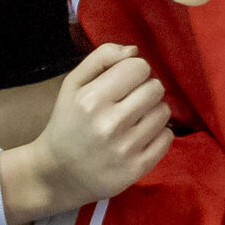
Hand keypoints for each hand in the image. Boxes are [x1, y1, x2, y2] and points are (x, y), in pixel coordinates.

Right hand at [29, 42, 174, 209]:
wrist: (58, 173)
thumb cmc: (68, 122)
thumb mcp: (72, 84)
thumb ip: (102, 58)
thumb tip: (134, 51)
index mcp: (91, 99)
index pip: (138, 67)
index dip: (133, 71)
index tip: (123, 83)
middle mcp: (109, 124)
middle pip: (155, 88)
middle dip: (144, 90)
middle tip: (128, 102)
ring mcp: (125, 149)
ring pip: (164, 112)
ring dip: (151, 112)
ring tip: (132, 120)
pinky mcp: (137, 168)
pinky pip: (167, 137)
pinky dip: (156, 134)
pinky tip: (138, 137)